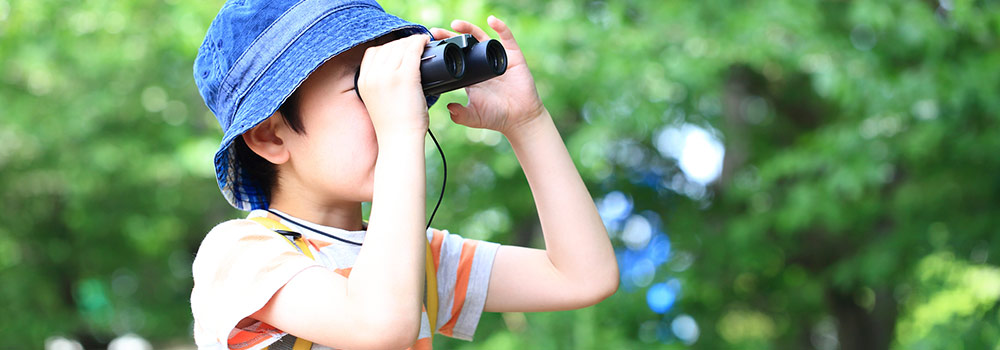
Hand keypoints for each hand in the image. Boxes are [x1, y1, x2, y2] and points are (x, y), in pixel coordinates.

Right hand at [357, 34, 430, 137]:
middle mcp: (373, 75)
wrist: (399, 140)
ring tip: (421, 43)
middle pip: (387, 47)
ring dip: (412, 41)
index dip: (387, 47)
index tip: (399, 50)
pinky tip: (425, 41)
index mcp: (363, 81)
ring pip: (400, 47)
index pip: (372, 53)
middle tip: (414, 45)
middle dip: (401, 43)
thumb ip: (380, 85)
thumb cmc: (394, 125)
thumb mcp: (377, 101)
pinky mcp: (406, 77)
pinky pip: (413, 51)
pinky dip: (420, 43)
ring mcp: (388, 75)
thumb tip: (394, 72)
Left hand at [430, 16, 546, 135]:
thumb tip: (448, 108)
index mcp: (471, 74)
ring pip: (481, 37)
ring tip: (456, 24)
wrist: (520, 118)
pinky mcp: (513, 56)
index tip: (432, 46)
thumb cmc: (496, 117)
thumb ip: (460, 115)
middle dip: (450, 36)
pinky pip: (506, 37)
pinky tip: (492, 20)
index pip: (455, 57)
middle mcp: (482, 63)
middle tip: (436, 32)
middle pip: (464, 44)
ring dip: (469, 28)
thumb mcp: (474, 116)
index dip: (445, 50)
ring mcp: (497, 58)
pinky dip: (500, 27)